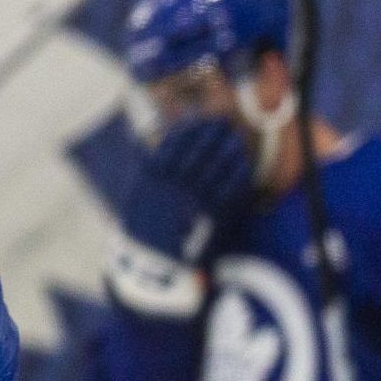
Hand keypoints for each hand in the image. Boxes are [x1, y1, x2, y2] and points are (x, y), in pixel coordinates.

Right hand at [120, 116, 255, 267]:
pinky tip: (243, 164)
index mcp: (153, 177)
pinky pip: (229, 190)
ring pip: (214, 167)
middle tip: (221, 122)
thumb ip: (147, 165)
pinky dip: (237, 175)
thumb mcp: (137, 192)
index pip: (173, 143)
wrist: (154, 262)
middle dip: (210, 134)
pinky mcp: (213, 216)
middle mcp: (175, 185)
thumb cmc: (144, 227)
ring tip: (233, 138)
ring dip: (226, 150)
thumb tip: (155, 140)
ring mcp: (195, 199)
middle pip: (197, 151)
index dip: (187, 129)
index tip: (196, 118)